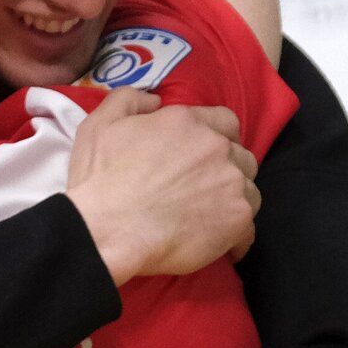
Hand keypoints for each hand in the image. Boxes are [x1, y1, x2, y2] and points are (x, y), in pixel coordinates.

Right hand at [66, 88, 259, 283]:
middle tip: (204, 192)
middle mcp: (216, 147)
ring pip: (249, 192)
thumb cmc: (98, 180)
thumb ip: (128, 100)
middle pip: (242, 157)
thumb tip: (155, 101)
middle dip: (228, 171)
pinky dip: (236, 239)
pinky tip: (221, 247)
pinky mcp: (236, 220)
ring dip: (233, 203)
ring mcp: (231, 184)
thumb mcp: (99, 125)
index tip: (204, 158)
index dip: (218, 139)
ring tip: (211, 220)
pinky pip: (248, 231)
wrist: (106, 229)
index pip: (226, 122)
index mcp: (187, 122)